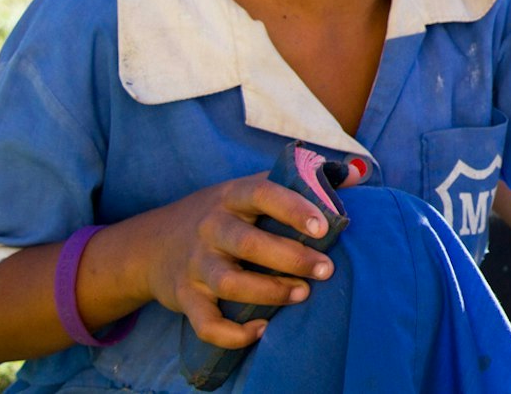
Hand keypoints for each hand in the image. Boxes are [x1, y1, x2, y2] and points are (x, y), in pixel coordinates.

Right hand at [137, 174, 334, 348]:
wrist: (152, 245)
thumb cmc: (224, 214)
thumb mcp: (250, 190)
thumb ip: (301, 182)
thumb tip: (358, 176)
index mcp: (231, 197)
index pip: (263, 195)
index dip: (294, 208)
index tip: (325, 225)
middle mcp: (210, 229)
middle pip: (248, 243)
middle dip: (291, 258)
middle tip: (326, 269)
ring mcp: (195, 265)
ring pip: (229, 283)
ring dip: (269, 292)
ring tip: (302, 294)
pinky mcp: (186, 298)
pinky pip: (206, 323)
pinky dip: (232, 334)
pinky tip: (260, 330)